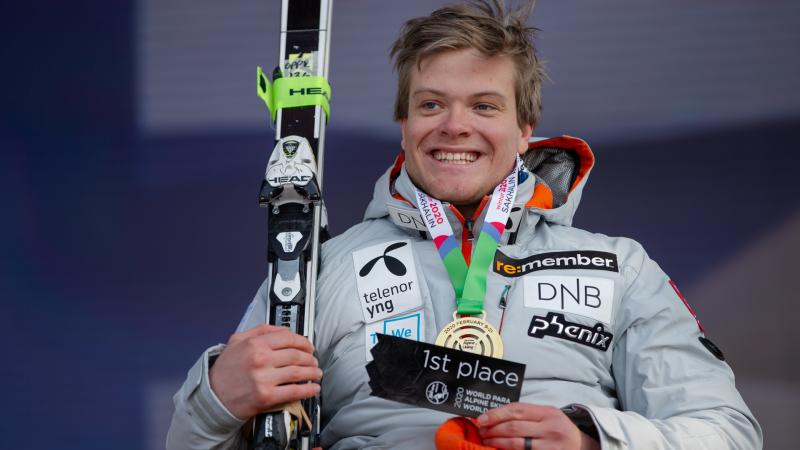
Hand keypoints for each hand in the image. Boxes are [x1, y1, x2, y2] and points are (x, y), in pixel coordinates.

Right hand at [209, 324, 321, 419]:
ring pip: (297, 372)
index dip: (303, 342)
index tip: (308, 346)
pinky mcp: (266, 396)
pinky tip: (313, 388)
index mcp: (255, 344)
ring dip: (312, 373)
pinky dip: (307, 390)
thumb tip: (282, 329)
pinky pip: (293, 391)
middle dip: (310, 358)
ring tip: (316, 373)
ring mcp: (264, 378)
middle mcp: (260, 359)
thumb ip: (260, 330)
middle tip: (314, 360)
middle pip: (296, 355)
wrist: (212, 396)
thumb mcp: (237, 341)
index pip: (288, 338)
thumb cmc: (225, 370)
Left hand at [477, 403, 599, 449]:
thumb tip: (496, 416)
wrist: (582, 446)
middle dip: (493, 429)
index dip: (496, 414)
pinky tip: (500, 449)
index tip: (481, 419)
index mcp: (548, 412)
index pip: (516, 410)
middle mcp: (550, 428)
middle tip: (481, 431)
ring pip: (517, 444)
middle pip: (514, 427)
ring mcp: (550, 446)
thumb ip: (527, 414)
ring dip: (497, 442)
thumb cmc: (559, 428)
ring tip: (487, 440)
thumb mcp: (548, 415)